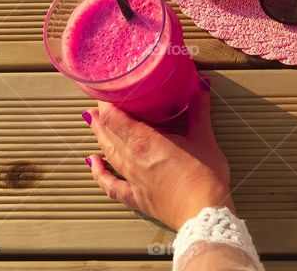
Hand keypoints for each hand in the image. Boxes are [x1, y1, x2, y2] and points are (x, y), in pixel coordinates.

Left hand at [84, 76, 232, 229]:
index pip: (115, 118)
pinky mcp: (136, 197)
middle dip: (101, 116)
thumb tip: (200, 83)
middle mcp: (132, 159)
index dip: (106, 102)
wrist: (202, 214)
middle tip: (98, 101)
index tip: (106, 89)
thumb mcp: (205, 137)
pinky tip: (92, 163)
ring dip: (99, 136)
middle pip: (108, 134)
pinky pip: (110, 184)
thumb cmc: (204, 177)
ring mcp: (131, 179)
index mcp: (145, 141)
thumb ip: (199, 109)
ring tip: (92, 122)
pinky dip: (99, 173)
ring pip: (108, 154)